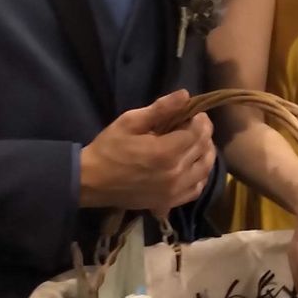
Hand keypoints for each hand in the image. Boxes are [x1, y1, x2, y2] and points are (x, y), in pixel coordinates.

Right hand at [81, 90, 215, 216]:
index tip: (195, 112)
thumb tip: (185, 95)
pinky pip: (196, 189)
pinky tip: (192, 167)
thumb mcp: (130, 121)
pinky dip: (200, 176)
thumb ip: (160, 108)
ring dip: (206, 154)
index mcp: (166, 152)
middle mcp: (176, 174)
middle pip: (204, 150)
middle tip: (196, 124)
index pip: (199, 132)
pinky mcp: (169, 203)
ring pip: (205, 171)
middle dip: (204, 133)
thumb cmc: (109, 148)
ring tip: (197, 143)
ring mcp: (174, 191)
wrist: (91, 182)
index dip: (201, 119)